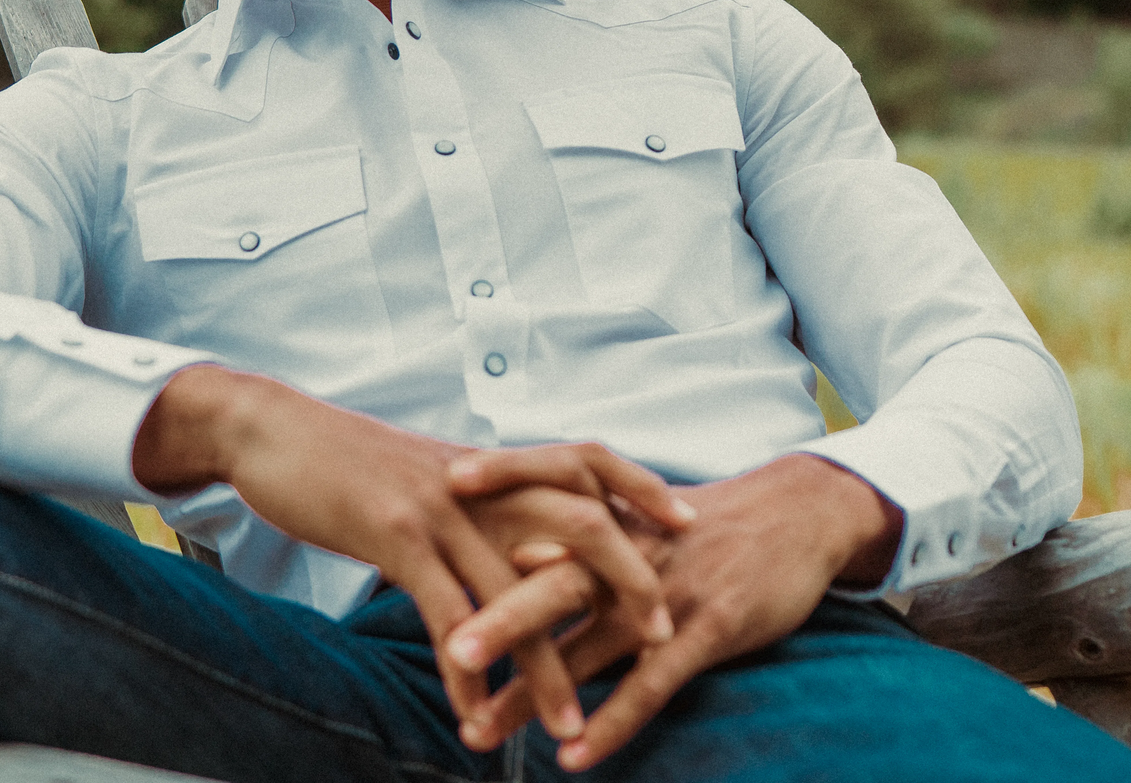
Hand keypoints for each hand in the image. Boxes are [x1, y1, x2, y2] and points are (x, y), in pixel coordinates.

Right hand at [131, 367, 692, 741]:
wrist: (272, 430)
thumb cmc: (346, 457)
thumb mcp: (423, 471)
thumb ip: (475, 500)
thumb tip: (515, 532)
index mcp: (488, 463)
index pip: (584, 458)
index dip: (640, 484)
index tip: (687, 519)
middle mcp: (477, 480)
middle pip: (576, 519)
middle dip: (628, 578)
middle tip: (665, 638)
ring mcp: (440, 505)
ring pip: (514, 588)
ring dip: (545, 666)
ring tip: (570, 728)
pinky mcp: (395, 534)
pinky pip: (444, 613)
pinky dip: (465, 671)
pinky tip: (474, 717)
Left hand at [445, 451, 902, 770]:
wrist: (795, 515)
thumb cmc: (703, 518)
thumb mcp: (641, 509)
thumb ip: (579, 529)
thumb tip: (508, 552)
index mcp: (611, 508)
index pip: (545, 483)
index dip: (498, 480)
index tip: (439, 489)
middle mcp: (628, 547)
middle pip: (552, 580)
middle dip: (498, 615)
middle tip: (449, 647)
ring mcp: (664, 589)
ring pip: (588, 645)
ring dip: (532, 690)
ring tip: (478, 727)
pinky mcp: (705, 629)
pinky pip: (649, 683)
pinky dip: (611, 721)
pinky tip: (572, 755)